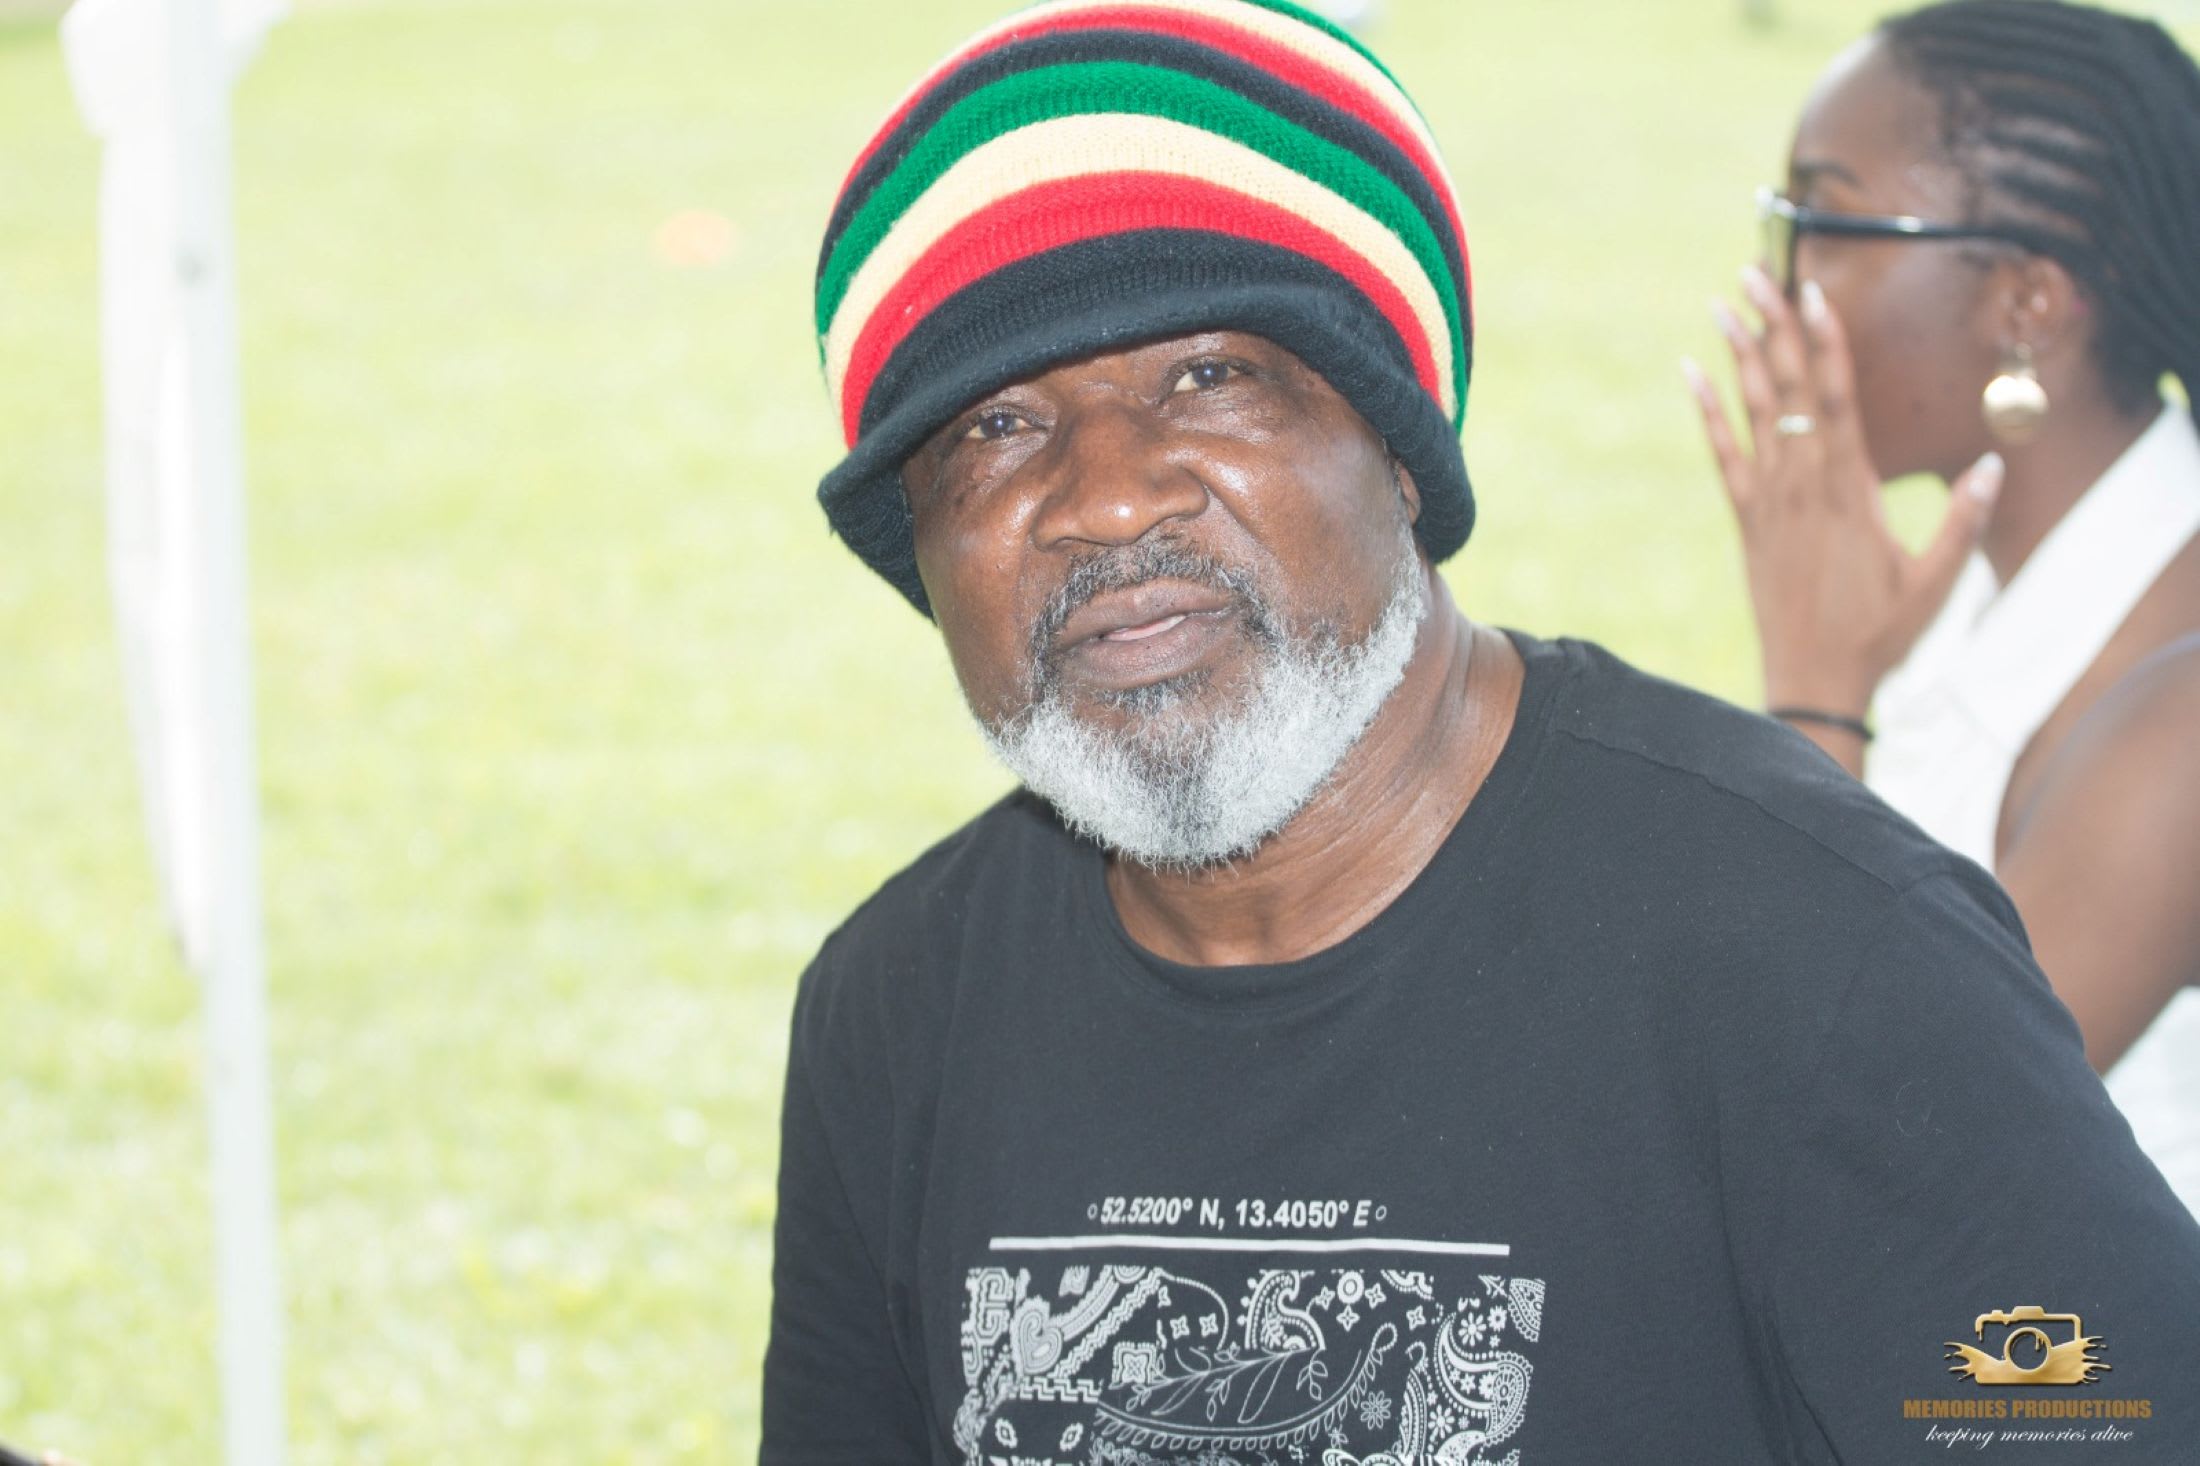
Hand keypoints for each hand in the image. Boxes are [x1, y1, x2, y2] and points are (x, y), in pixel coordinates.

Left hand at [1683, 266, 2002, 718]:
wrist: (1814, 680)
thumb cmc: (1882, 633)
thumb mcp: (1937, 581)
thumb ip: (1965, 521)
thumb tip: (1993, 464)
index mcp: (1852, 490)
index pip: (1837, 400)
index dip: (1824, 343)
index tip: (1814, 294)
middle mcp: (1804, 486)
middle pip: (1789, 391)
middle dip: (1774, 328)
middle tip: (1755, 271)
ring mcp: (1770, 502)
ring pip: (1753, 413)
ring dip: (1740, 356)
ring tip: (1726, 303)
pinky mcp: (1747, 522)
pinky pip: (1723, 456)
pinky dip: (1709, 414)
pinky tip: (1692, 374)